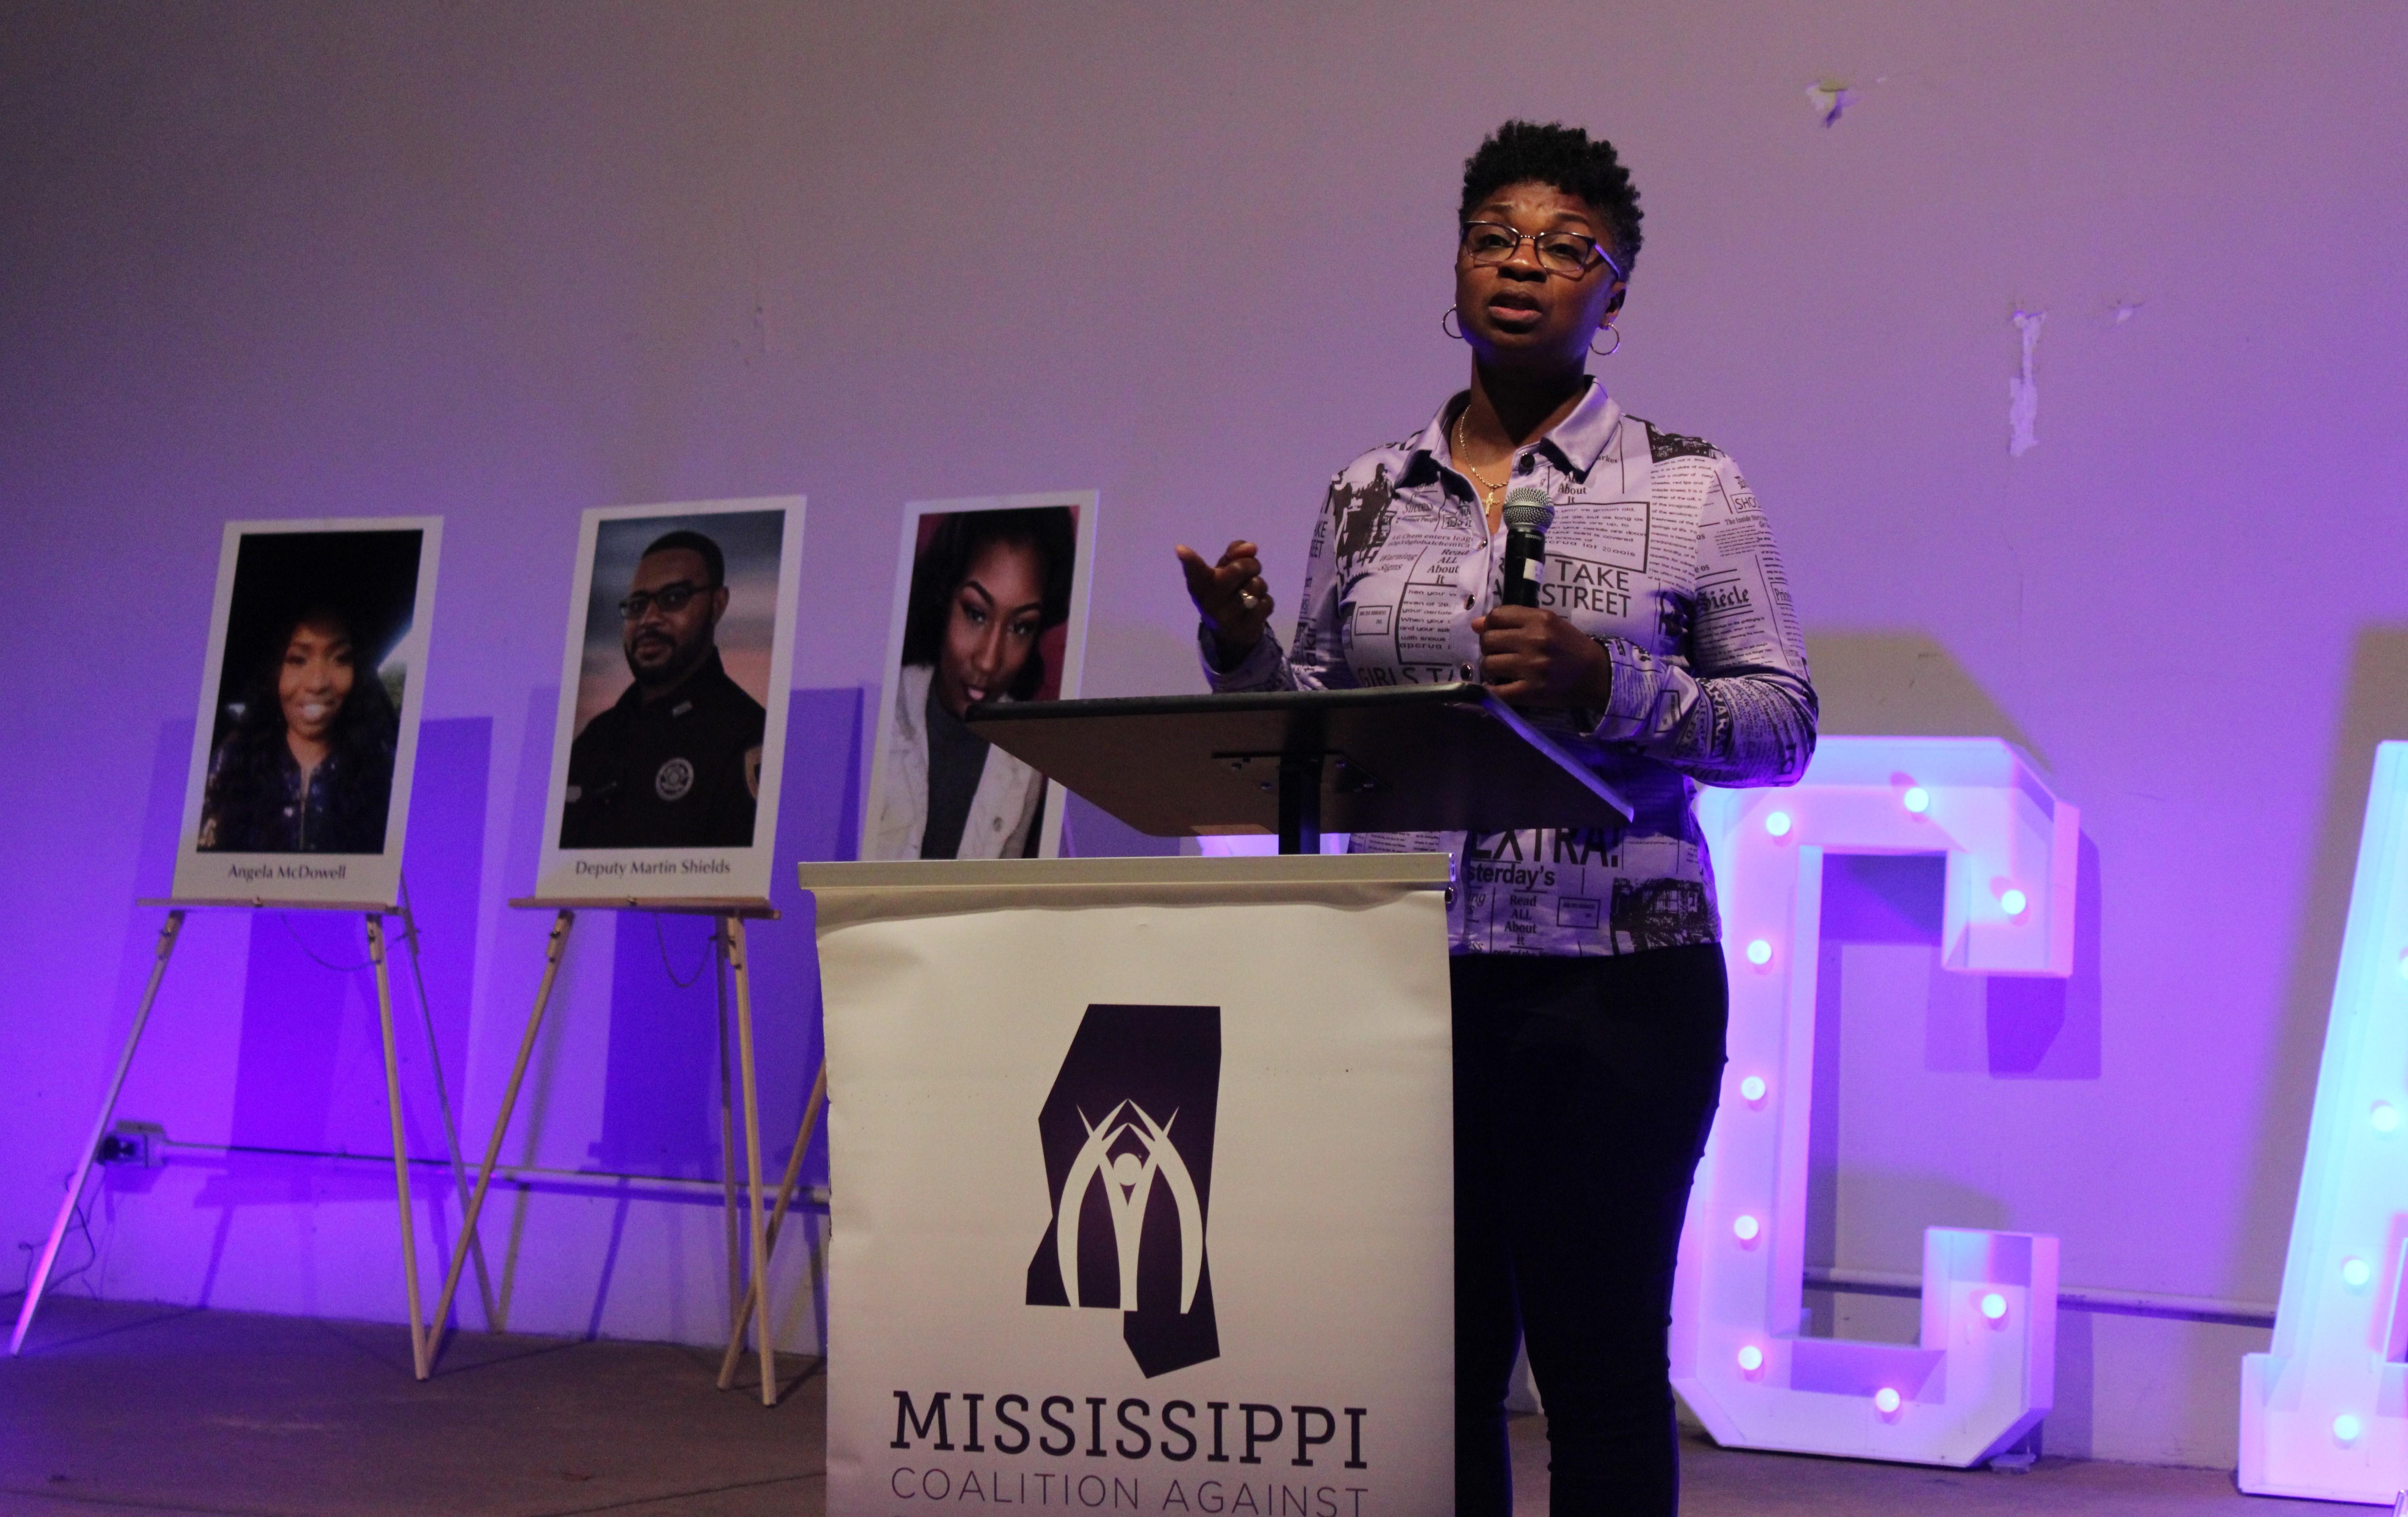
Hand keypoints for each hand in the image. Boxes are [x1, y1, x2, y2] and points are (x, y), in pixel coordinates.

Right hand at [1175, 539, 1274, 662]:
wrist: (1231, 633)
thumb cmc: (1226, 592)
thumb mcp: (1224, 571)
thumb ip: (1234, 554)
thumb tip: (1251, 547)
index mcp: (1200, 584)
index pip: (1195, 571)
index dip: (1189, 560)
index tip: (1180, 549)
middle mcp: (1209, 601)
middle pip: (1238, 569)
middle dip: (1251, 564)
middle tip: (1251, 569)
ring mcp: (1227, 617)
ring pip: (1257, 585)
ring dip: (1260, 585)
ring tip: (1250, 592)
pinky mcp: (1246, 628)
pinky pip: (1267, 603)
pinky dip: (1266, 602)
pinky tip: (1255, 608)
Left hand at [1473, 605, 1612, 709]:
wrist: (1596, 675)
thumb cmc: (1570, 646)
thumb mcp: (1550, 624)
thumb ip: (1515, 619)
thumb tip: (1476, 624)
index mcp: (1540, 620)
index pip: (1497, 616)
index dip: (1489, 625)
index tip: (1493, 632)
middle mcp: (1535, 640)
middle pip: (1488, 640)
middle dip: (1489, 647)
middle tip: (1499, 653)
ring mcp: (1532, 667)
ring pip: (1489, 664)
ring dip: (1490, 668)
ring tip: (1501, 670)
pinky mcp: (1531, 691)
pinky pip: (1496, 691)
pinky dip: (1490, 691)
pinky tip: (1496, 687)